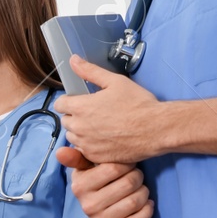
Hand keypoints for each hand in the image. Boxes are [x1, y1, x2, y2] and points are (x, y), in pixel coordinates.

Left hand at [55, 56, 169, 162]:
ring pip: (73, 137)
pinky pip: (84, 150)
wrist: (157, 129)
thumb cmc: (138, 104)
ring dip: (81, 131)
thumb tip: (74, 60)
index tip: (79, 101)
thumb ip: (90, 71)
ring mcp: (86, 144)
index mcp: (80, 107)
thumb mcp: (115, 82)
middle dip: (75, 115)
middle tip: (95, 113)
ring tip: (101, 126)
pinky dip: (90, 145)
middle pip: (66, 121)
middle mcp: (79, 127)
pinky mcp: (95, 157)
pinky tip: (106, 138)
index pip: (59, 104)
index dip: (68, 101)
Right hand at [56, 147, 153, 217]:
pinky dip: (147, 211)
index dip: (127, 164)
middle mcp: (87, 205)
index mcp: (80, 186)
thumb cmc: (98, 184)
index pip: (114, 168)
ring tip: (140, 190)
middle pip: (129, 183)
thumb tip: (60, 151)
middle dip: (138, 177)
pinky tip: (145, 204)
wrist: (102, 212)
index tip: (126, 166)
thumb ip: (76, 157)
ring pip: (135, 201)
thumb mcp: (86, 168)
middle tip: (135, 177)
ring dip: (144, 193)